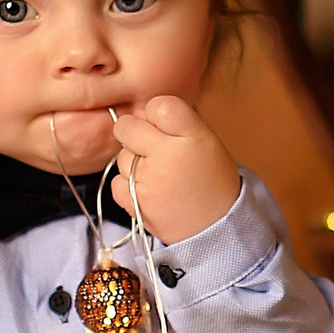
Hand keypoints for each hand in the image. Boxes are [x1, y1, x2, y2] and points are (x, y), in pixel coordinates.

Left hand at [108, 95, 238, 243]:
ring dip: (134, 163)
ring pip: (121, 157)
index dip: (155, 113)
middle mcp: (168, 155)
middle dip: (135, 134)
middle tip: (154, 150)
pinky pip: (117, 182)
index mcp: (193, 136)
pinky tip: (151, 192)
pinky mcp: (135, 202)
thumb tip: (135, 113)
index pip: (158, 105)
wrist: (217, 227)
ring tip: (160, 177)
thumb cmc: (210, 180)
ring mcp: (149, 179)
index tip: (165, 127)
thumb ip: (172, 123)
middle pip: (127, 127)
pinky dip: (129, 187)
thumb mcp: (205, 142)